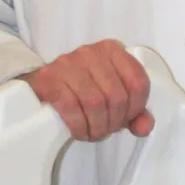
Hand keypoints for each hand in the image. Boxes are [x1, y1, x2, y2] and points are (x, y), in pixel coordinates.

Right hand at [22, 40, 153, 140]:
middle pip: (117, 96)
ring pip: (95, 103)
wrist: (40, 86)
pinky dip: (79, 126)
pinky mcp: (49, 79)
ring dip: (97, 127)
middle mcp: (91, 53)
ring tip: (94, 133)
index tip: (127, 118)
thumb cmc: (80, 89)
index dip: (136, 107)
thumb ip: (134, 112)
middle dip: (114, 122)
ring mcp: (68, 63)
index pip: (138, 81)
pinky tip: (80, 131)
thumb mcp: (111, 96)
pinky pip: (71, 107)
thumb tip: (144, 127)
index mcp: (112, 51)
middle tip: (107, 130)